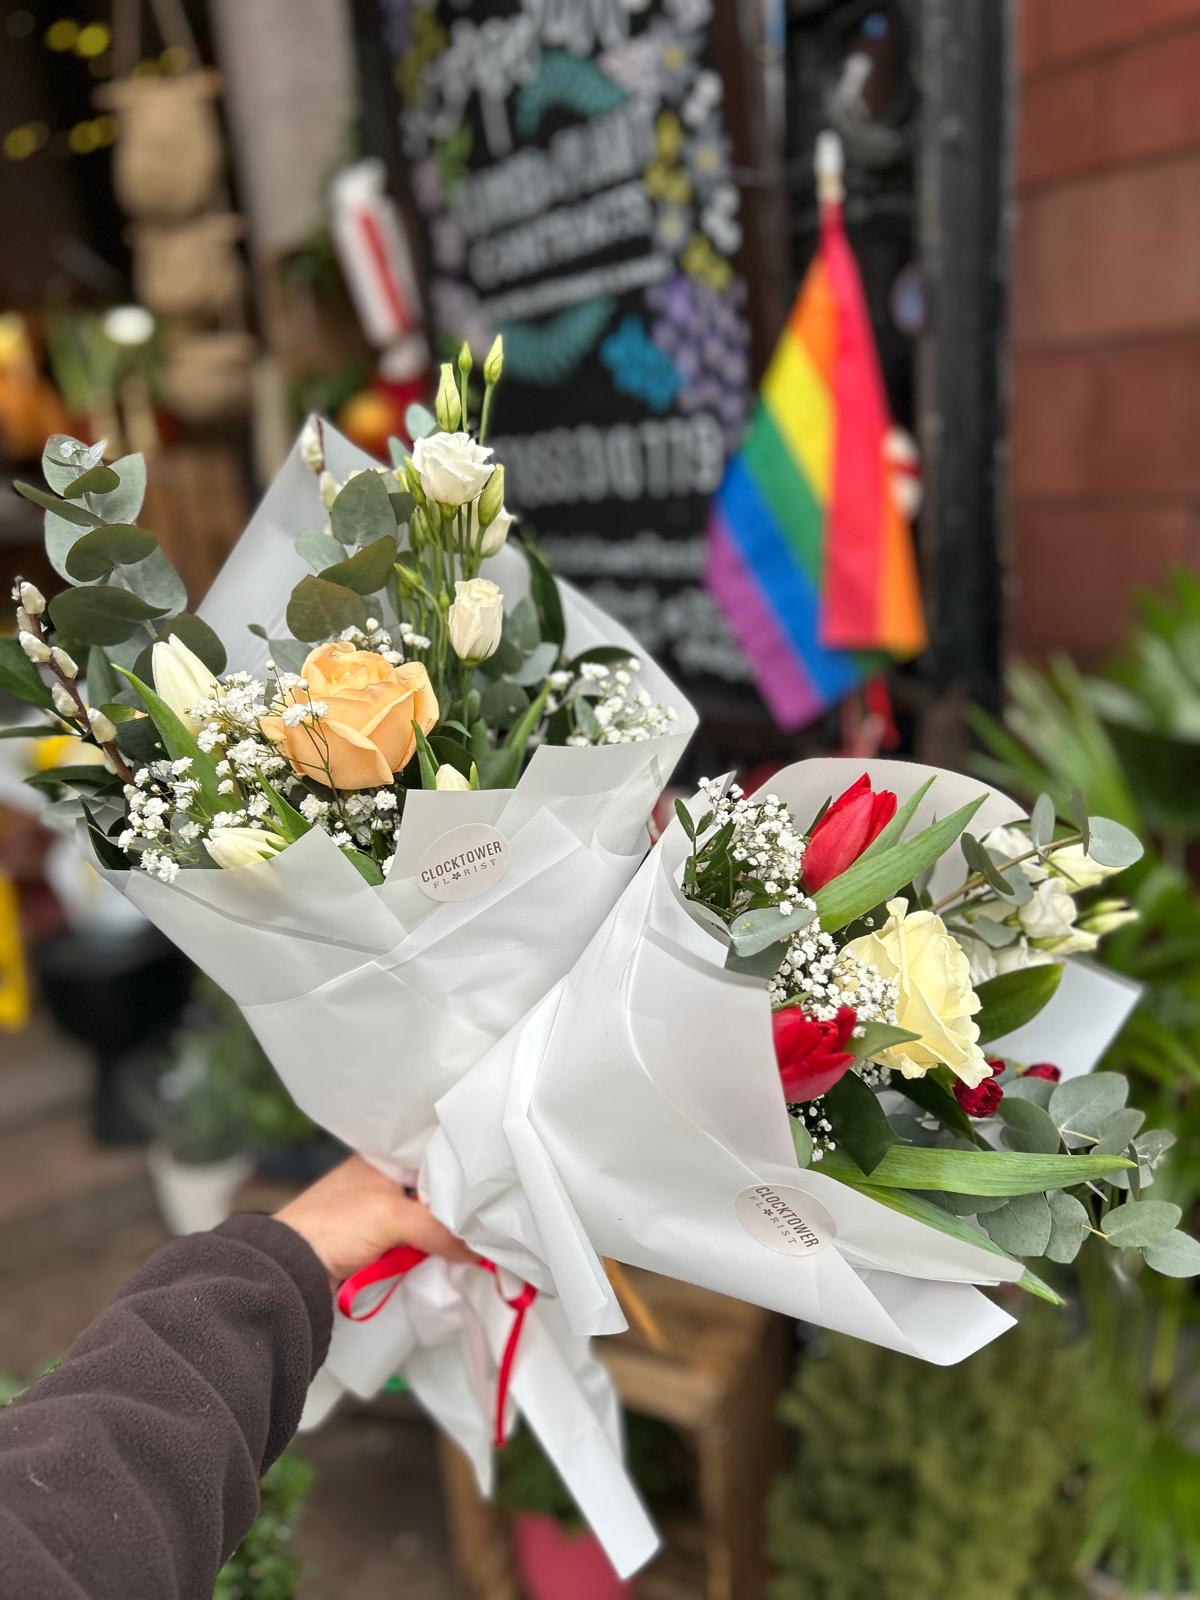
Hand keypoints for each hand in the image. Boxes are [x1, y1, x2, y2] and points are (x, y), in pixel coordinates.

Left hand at [274, 1154, 474, 1285]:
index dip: (461, 1171)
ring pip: (425, 1221)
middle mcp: (381, 1181)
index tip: (490, 1186)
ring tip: (478, 1235)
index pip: (433, 1157)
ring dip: (444, 1233)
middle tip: (489, 1215)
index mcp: (382, 1159)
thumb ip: (440, 1229)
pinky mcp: (376, 1244)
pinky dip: (429, 1251)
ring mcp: (377, 1214)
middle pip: (432, 1192)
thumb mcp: (394, 1217)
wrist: (292, 1271)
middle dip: (456, 1207)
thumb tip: (480, 1250)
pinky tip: (453, 1254)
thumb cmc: (335, 1226)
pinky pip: (414, 1244)